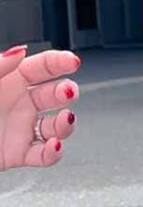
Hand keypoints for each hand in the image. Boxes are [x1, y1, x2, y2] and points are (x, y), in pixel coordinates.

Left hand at [0, 47, 79, 169]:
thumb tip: (20, 51)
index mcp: (7, 81)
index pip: (41, 66)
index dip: (59, 62)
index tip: (72, 62)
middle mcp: (17, 104)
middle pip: (55, 94)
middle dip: (67, 92)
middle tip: (67, 93)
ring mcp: (19, 130)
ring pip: (56, 125)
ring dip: (66, 123)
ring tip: (63, 121)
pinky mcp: (16, 155)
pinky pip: (44, 155)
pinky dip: (55, 153)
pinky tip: (53, 146)